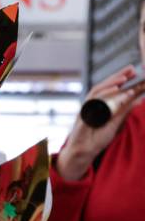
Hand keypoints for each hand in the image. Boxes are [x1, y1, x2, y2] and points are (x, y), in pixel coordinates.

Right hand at [57, 66, 144, 180]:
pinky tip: (115, 91)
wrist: (83, 152)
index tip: (133, 72)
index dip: (121, 79)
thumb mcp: (115, 123)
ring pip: (97, 91)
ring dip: (110, 83)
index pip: (110, 89)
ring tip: (124, 78)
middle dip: (117, 76)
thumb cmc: (96, 138)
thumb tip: (138, 99)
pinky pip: (93, 103)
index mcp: (98, 105)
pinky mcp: (83, 116)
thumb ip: (124, 110)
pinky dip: (105, 95)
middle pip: (103, 86)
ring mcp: (86, 110)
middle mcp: (91, 105)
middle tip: (131, 69)